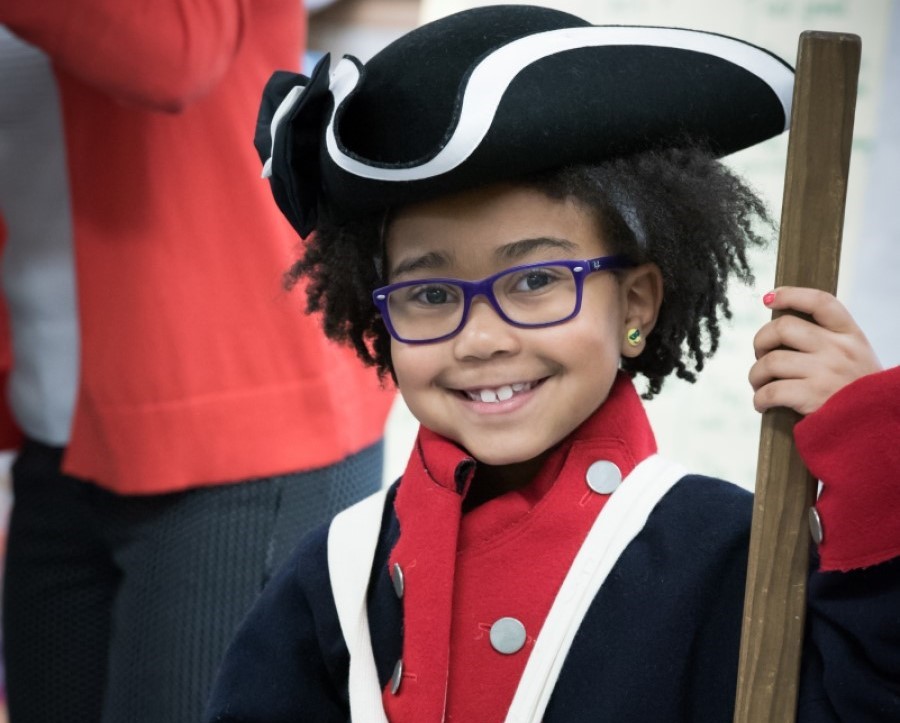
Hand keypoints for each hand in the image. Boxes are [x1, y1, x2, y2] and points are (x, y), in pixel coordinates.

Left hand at [749, 286, 880, 414]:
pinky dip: (759, 398)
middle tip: (761, 357)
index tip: (769, 298)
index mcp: (851, 335)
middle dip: (761, 341)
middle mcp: (838, 349)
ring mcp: (826, 372)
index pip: (820, 302)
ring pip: (770, 361)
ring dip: (755, 375)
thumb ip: (830, 340)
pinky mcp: (814, 397)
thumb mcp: (857, 356)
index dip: (791, 295)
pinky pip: (771, 391)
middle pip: (783, 327)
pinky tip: (762, 404)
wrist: (877, 427)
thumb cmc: (859, 392)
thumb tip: (781, 328)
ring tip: (759, 385)